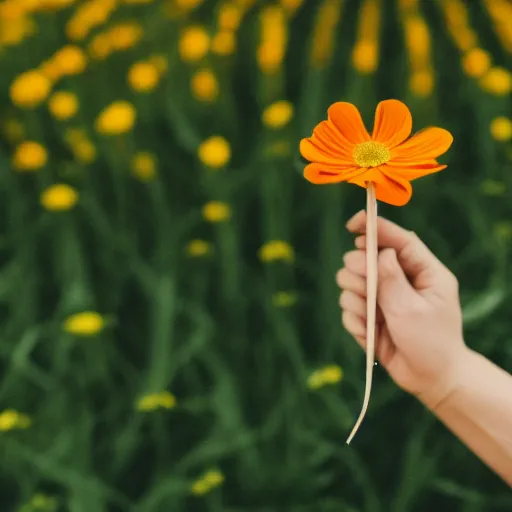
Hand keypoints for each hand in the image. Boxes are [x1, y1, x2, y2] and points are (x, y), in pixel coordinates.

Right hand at [336, 210, 467, 407]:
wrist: (430, 380)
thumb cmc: (431, 344)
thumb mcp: (412, 310)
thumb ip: (391, 280)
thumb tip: (378, 252)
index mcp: (423, 271)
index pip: (398, 239)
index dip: (375, 227)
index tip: (353, 224)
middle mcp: (400, 279)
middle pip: (364, 258)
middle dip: (359, 274)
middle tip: (368, 292)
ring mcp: (382, 297)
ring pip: (349, 283)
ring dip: (356, 301)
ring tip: (372, 321)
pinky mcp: (369, 315)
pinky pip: (347, 308)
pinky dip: (354, 321)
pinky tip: (371, 335)